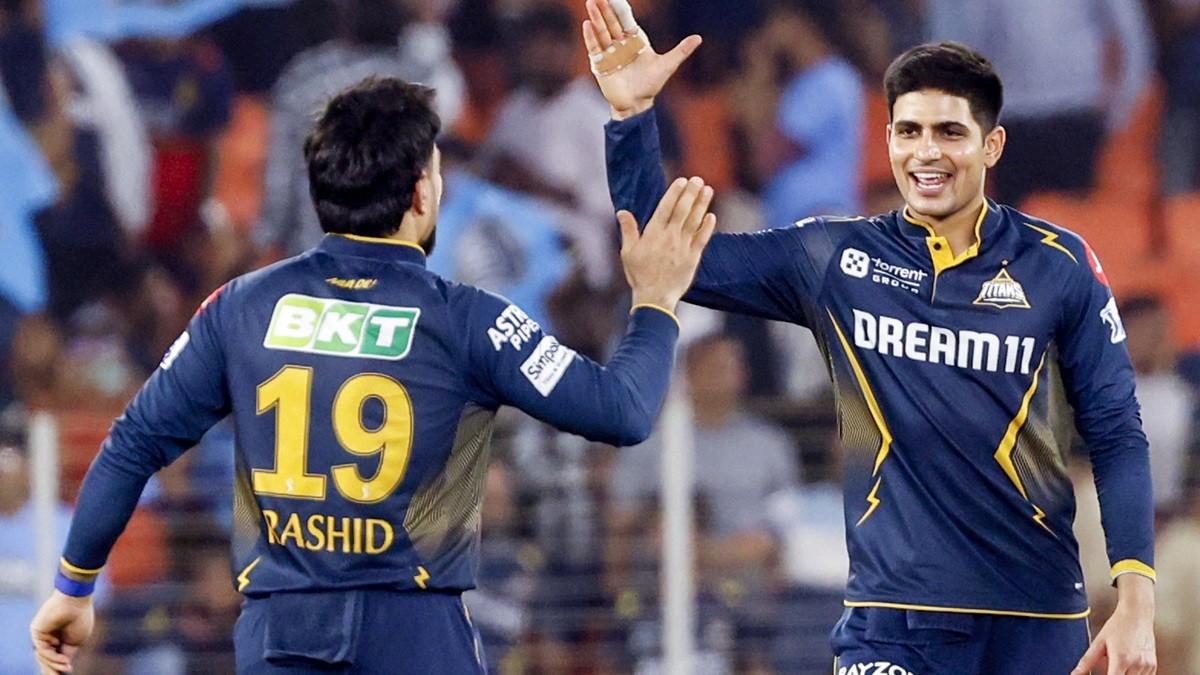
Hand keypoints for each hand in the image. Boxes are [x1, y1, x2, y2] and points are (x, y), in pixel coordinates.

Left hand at [30, 591, 93, 673]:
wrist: (75, 601)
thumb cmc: (80, 619)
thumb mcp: (76, 642)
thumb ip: (66, 655)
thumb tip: (62, 668)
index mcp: (60, 638)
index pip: (57, 655)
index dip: (61, 666)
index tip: (69, 671)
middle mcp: (49, 637)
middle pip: (47, 658)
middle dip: (53, 669)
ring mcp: (42, 634)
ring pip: (44, 656)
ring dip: (55, 664)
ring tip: (66, 668)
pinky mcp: (36, 631)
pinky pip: (42, 650)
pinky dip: (52, 657)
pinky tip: (63, 660)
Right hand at [582, 0, 701, 118]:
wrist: (636, 104)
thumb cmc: (651, 84)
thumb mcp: (667, 66)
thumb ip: (681, 51)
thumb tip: (698, 38)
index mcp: (635, 39)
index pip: (626, 19)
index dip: (620, 7)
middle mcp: (621, 43)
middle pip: (612, 22)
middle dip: (605, 8)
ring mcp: (610, 52)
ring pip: (602, 31)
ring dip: (596, 17)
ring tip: (591, 3)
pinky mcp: (600, 64)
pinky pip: (595, 47)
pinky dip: (591, 36)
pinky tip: (587, 25)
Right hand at [619, 176, 716, 310]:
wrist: (655, 298)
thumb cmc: (639, 275)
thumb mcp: (628, 252)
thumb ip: (628, 230)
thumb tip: (622, 212)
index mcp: (653, 234)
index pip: (666, 208)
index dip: (675, 193)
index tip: (682, 181)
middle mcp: (670, 237)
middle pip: (683, 210)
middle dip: (691, 193)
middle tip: (698, 179)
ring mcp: (683, 247)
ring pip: (694, 221)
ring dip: (702, 204)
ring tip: (707, 190)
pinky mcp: (693, 258)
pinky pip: (702, 239)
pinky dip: (707, 227)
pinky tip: (711, 216)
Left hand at [1072, 575, 1155, 674]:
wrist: (1137, 614)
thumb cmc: (1118, 626)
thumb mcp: (1099, 642)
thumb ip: (1087, 661)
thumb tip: (1075, 673)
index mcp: (1121, 659)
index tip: (1102, 674)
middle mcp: (1136, 665)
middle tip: (1109, 668)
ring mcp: (1147, 666)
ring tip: (1119, 665)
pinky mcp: (1153, 666)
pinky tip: (1128, 668)